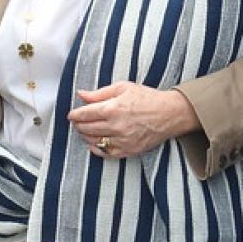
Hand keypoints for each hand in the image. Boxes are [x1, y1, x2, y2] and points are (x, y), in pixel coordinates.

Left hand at [68, 82, 196, 158]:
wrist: (170, 114)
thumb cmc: (148, 98)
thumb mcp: (123, 88)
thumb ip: (100, 93)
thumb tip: (81, 94)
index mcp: (114, 108)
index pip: (85, 114)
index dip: (75, 115)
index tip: (72, 115)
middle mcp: (116, 126)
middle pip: (87, 129)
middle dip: (78, 125)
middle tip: (77, 122)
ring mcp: (123, 140)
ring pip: (94, 141)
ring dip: (85, 136)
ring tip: (84, 130)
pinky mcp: (129, 150)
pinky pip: (106, 153)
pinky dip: (97, 149)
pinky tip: (94, 143)